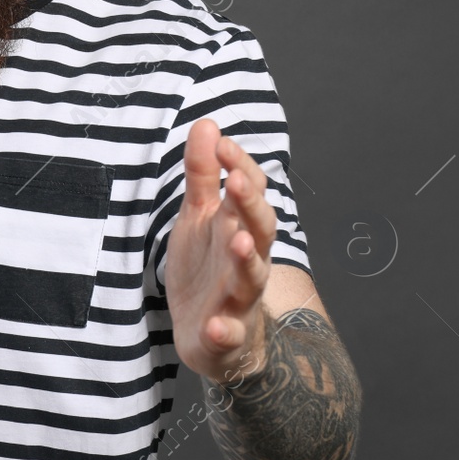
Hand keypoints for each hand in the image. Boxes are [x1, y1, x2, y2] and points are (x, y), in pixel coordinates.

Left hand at [164, 119, 276, 383]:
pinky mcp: (225, 335)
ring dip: (247, 260)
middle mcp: (246, 260)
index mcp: (239, 228)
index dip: (239, 168)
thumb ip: (203, 174)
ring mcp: (238, 298)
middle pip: (259, 230)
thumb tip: (207, 124)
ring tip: (239, 242)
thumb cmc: (208, 266)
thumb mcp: (199, 217)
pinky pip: (229, 334)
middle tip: (236, 183)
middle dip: (250, 207)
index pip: (249, 194)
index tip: (221, 143)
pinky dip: (225, 330)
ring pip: (251, 278)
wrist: (210, 335)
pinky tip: (216, 325)